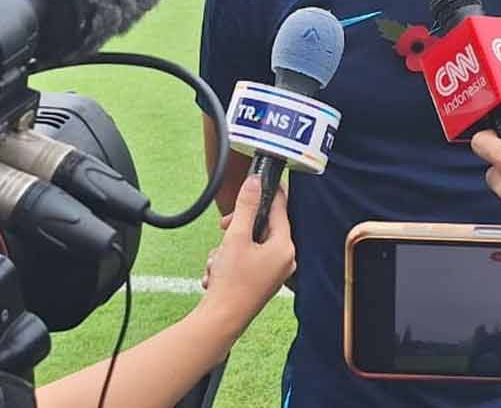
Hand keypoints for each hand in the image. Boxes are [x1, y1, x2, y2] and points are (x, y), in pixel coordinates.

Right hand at [196, 175, 296, 338]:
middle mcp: (284, 259)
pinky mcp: (261, 281)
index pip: (280, 209)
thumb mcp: (236, 237)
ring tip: (217, 261)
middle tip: (223, 228)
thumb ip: (245, 207)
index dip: (267, 193)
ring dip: (228, 247)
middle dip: (238, 227)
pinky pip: (245, 259)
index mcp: (284, 247)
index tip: (259, 179)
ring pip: (249, 243)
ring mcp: (273, 272)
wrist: (221, 321)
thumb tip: (254, 183)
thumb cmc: (231, 283)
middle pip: (262, 227)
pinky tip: (216, 273)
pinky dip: (228, 261)